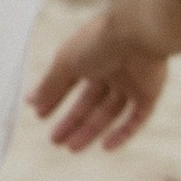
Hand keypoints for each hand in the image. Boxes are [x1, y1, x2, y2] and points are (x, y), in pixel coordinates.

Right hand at [29, 4, 170, 152]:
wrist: (138, 33)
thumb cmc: (99, 41)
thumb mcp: (65, 62)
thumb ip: (50, 84)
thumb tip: (30, 101)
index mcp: (90, 56)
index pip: (69, 81)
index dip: (55, 99)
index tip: (40, 115)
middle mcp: (110, 69)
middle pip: (89, 101)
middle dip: (71, 121)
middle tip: (55, 140)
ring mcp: (131, 81)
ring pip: (109, 113)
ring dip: (90, 131)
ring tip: (71, 148)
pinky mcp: (149, 93)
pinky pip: (136, 118)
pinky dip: (122, 134)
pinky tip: (105, 147)